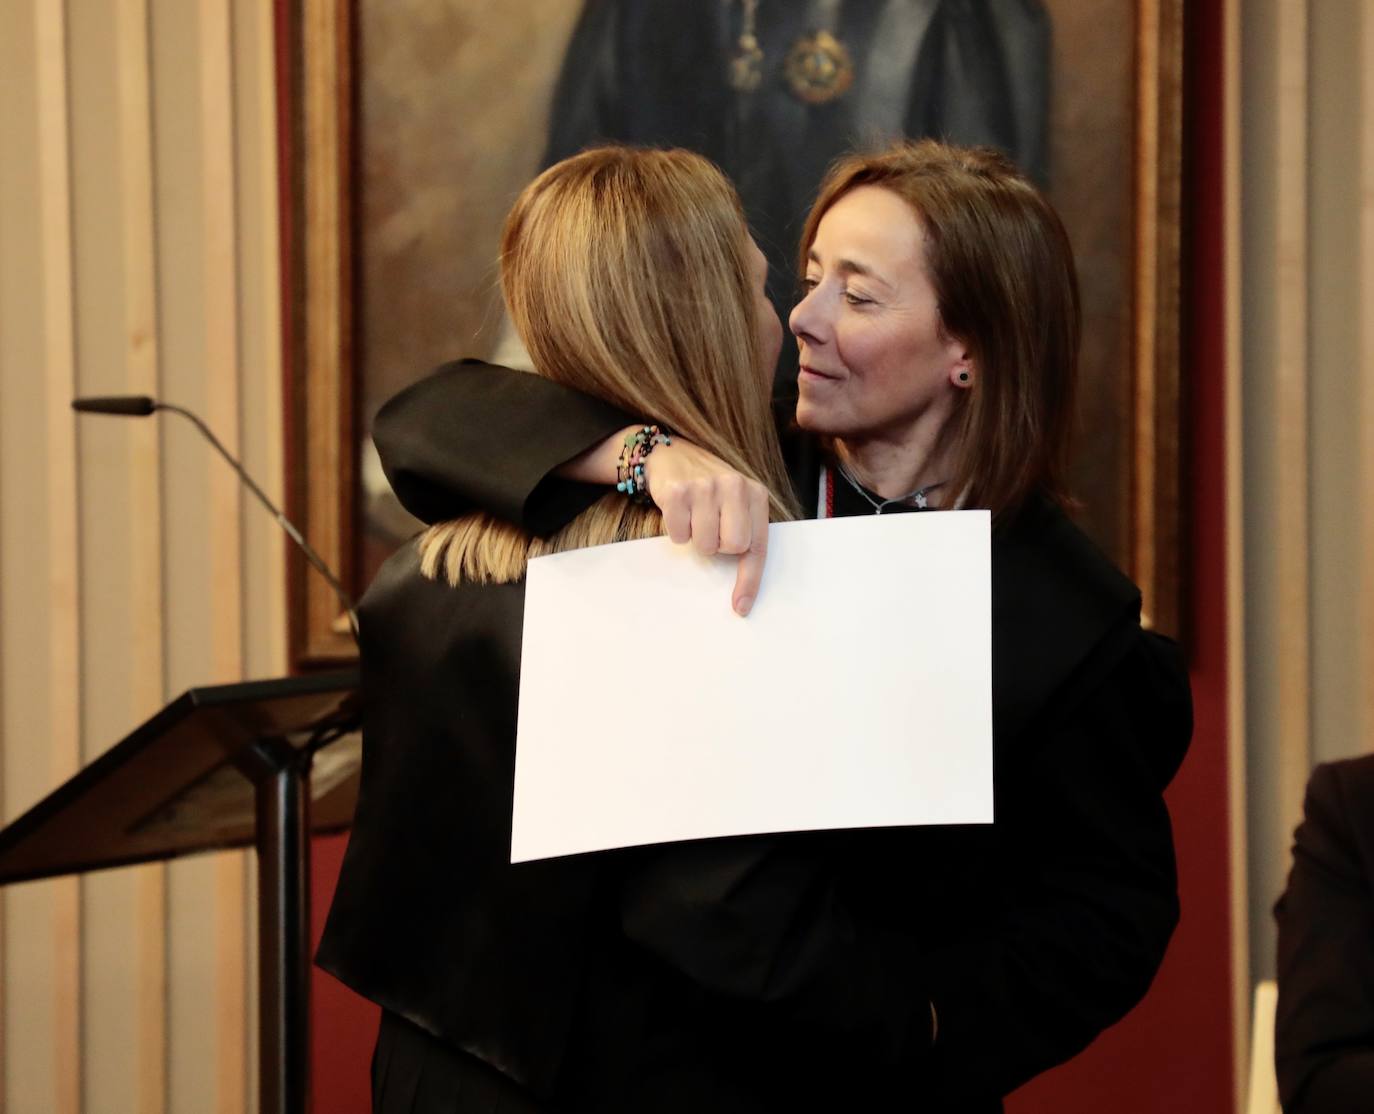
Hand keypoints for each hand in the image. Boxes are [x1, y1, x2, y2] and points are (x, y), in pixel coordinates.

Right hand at [643, 440, 769, 616]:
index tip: (740, 606)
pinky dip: (678, 531)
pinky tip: (680, 511)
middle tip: (712, 527)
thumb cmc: (709, 488)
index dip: (750, 579)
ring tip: (695, 515)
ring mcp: (705, 487)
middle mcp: (734, 486)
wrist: (672, 454)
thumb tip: (743, 591)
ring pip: (705, 544)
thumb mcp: (736, 502)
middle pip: (733, 547)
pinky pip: (680, 536)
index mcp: (755, 493)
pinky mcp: (678, 492)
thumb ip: (745, 532)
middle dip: (719, 546)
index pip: (758, 545)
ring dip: (697, 538)